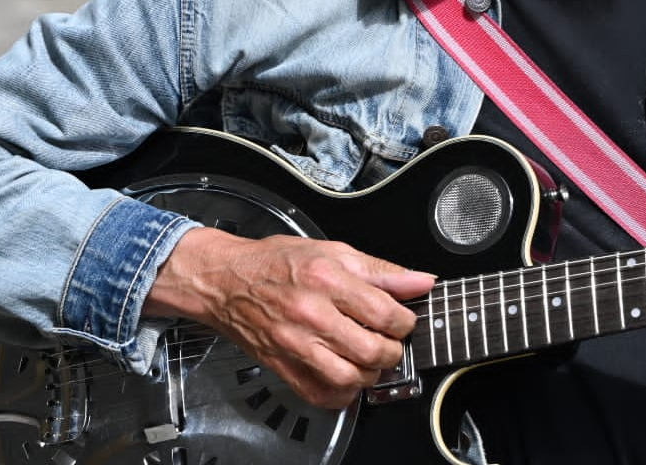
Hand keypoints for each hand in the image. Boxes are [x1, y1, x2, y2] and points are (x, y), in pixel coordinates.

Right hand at [144, 228, 435, 408]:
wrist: (224, 282)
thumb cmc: (274, 264)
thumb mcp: (332, 252)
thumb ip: (381, 271)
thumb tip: (421, 281)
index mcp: (326, 281)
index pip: (386, 314)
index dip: (405, 321)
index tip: (402, 320)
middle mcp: (310, 315)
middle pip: (372, 351)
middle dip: (392, 350)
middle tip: (389, 340)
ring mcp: (295, 345)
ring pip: (350, 377)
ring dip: (370, 373)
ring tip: (369, 357)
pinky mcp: (283, 367)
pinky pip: (323, 394)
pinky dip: (343, 391)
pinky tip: (346, 373)